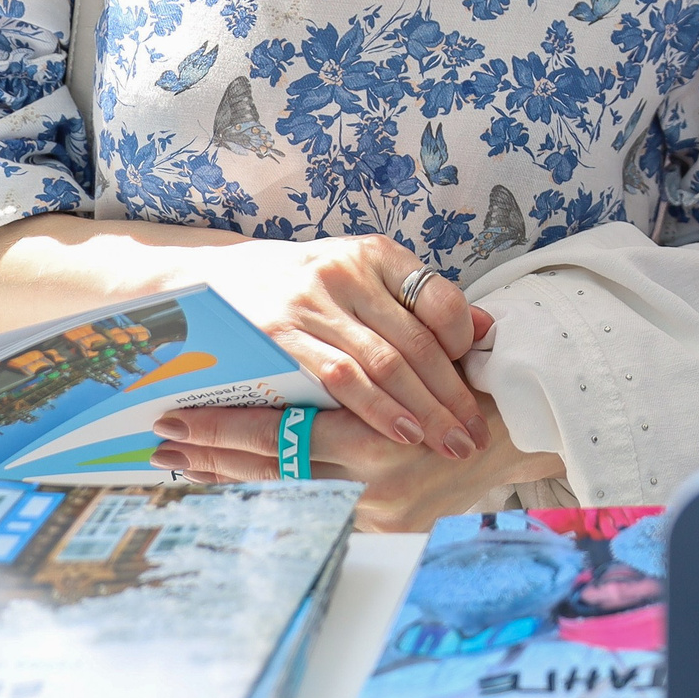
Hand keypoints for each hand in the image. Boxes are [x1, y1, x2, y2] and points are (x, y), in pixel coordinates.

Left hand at [152, 393, 562, 533]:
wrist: (534, 430)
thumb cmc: (482, 382)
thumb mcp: (431, 359)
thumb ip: (371, 365)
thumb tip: (299, 351)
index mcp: (381, 438)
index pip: (283, 437)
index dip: (227, 430)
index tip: (179, 418)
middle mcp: (374, 485)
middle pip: (274, 472)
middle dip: (214, 456)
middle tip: (163, 443)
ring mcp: (380, 512)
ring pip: (288, 491)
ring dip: (232, 476)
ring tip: (183, 464)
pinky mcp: (388, 528)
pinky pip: (313, 506)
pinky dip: (273, 490)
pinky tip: (239, 479)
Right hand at [180, 234, 493, 458]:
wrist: (213, 282)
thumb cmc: (304, 287)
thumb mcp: (362, 277)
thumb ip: (417, 302)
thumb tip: (485, 329)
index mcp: (377, 254)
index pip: (440, 300)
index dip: (464, 344)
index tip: (477, 380)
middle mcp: (349, 272)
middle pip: (417, 342)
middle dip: (453, 394)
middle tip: (477, 433)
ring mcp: (314, 302)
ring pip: (385, 363)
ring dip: (423, 410)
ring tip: (450, 443)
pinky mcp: (281, 334)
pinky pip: (340, 377)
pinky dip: (375, 408)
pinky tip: (400, 433)